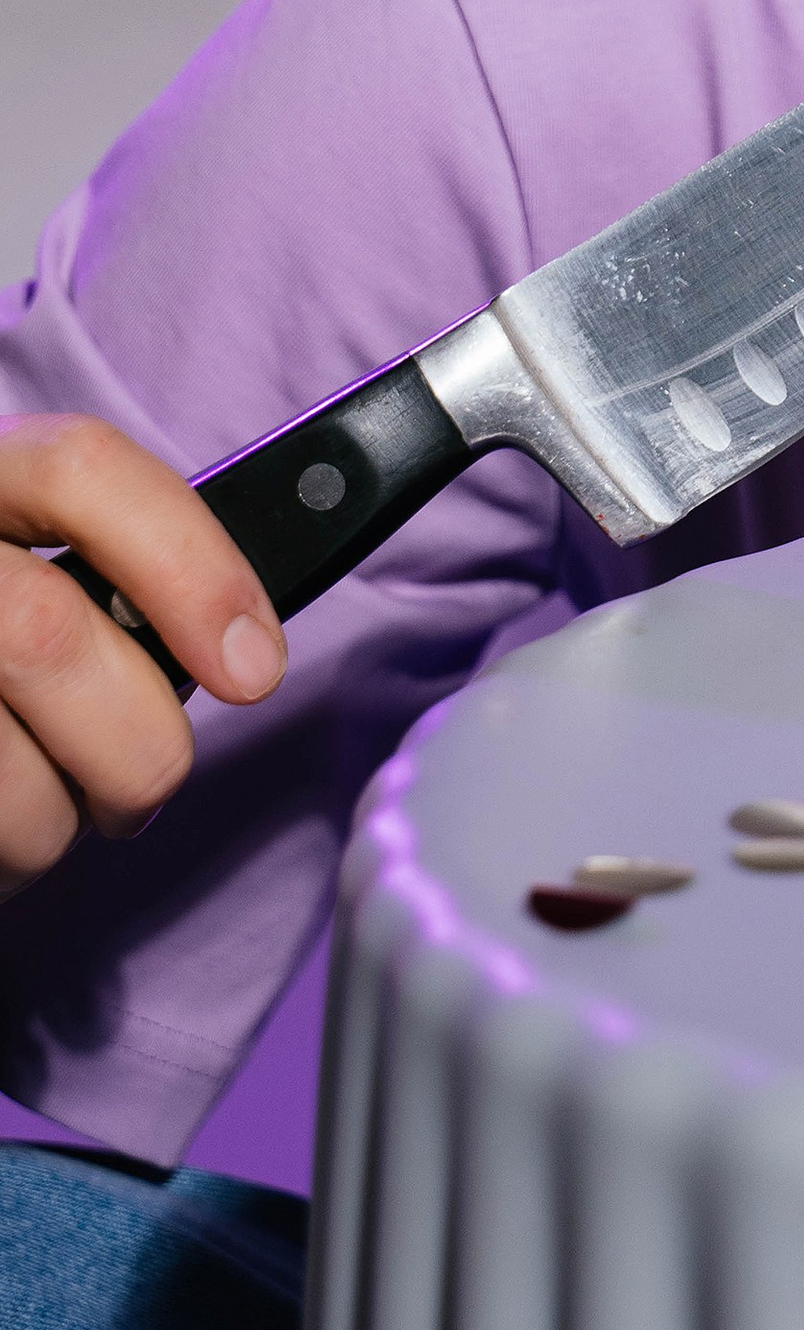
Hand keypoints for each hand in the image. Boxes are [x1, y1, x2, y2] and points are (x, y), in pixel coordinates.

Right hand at [0, 415, 285, 899]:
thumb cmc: (5, 640)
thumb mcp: (37, 571)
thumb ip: (123, 575)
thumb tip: (247, 649)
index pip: (80, 469)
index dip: (188, 566)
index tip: (254, 665)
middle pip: (44, 636)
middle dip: (135, 744)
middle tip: (145, 783)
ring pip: (9, 778)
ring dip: (53, 825)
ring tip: (37, 797)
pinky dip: (8, 860)